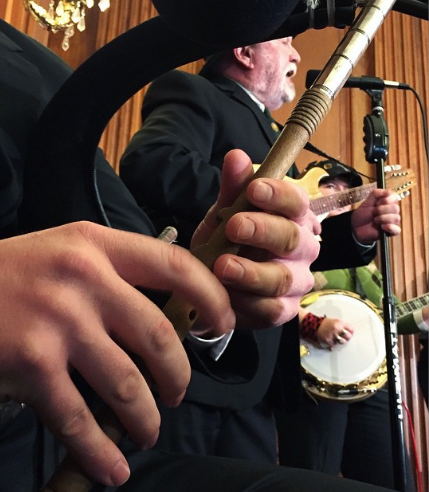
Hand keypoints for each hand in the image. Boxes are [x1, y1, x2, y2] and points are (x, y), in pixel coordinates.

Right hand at [0, 223, 234, 485]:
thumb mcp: (55, 257)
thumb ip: (105, 279)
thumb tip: (153, 319)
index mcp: (92, 246)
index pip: (174, 265)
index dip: (209, 298)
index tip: (220, 327)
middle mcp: (81, 278)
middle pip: (158, 335)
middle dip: (177, 376)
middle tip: (175, 395)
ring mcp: (58, 320)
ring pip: (128, 382)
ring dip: (145, 417)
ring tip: (146, 431)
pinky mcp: (32, 364)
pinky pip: (81, 418)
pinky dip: (101, 450)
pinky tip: (112, 466)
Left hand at [192, 149, 320, 328]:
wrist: (214, 283)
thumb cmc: (227, 241)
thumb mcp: (224, 212)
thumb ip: (232, 189)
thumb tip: (236, 157)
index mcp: (292, 217)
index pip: (296, 201)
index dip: (278, 194)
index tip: (254, 188)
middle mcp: (302, 247)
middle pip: (292, 238)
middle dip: (262, 230)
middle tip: (234, 226)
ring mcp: (296, 281)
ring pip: (282, 277)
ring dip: (251, 272)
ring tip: (223, 265)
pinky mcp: (284, 309)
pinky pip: (272, 309)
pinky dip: (247, 302)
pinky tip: (227, 295)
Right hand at [315, 317, 353, 348]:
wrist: (316, 325)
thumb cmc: (327, 323)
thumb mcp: (336, 321)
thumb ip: (344, 325)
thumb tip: (351, 331)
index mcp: (340, 323)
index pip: (351, 329)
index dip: (351, 332)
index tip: (350, 333)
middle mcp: (337, 329)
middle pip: (348, 336)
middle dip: (347, 337)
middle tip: (344, 337)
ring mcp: (332, 335)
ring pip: (342, 342)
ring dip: (341, 341)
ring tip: (338, 338)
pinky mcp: (328, 340)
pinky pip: (335, 344)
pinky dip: (334, 343)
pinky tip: (331, 340)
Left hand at [351, 188, 400, 243]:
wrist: (356, 227)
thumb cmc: (363, 214)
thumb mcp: (367, 202)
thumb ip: (376, 194)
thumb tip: (387, 192)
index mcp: (388, 203)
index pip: (395, 197)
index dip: (387, 199)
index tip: (377, 203)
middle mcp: (392, 211)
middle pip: (395, 208)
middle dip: (382, 210)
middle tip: (373, 213)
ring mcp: (392, 222)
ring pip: (396, 218)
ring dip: (383, 218)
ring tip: (375, 220)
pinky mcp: (391, 232)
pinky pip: (397, 230)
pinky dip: (390, 227)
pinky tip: (382, 227)